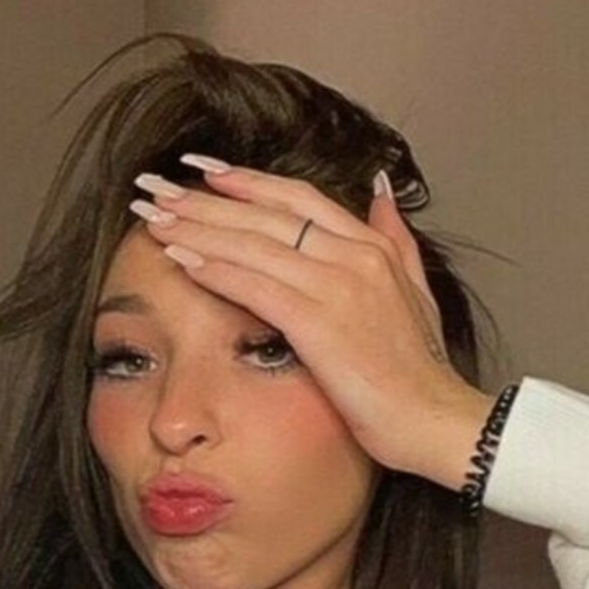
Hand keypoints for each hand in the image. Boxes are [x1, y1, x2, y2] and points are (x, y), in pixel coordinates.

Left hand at [131, 160, 494, 485]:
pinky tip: (179, 257)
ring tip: (152, 215)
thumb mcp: (416, 292)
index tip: (203, 169)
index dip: (246, 181)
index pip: (298, 198)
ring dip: (196, 227)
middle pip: (264, 214)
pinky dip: (214, 269)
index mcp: (372, 247)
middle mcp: (353, 256)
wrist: (436, 420)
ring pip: (252, 244)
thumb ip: (396, 237)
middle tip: (155, 185)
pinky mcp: (320, 324)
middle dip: (203, 198)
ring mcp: (337, 287)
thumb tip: (380, 189)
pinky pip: (255, 287)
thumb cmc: (420, 370)